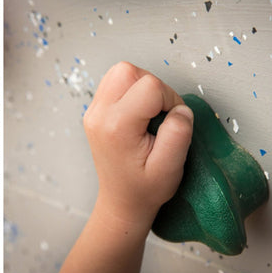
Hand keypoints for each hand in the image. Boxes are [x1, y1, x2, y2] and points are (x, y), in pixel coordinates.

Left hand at [82, 62, 193, 232]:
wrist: (122, 201)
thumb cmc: (144, 188)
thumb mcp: (169, 167)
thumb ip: (179, 132)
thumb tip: (178, 108)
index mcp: (115, 127)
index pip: (150, 86)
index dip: (169, 100)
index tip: (167, 125)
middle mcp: (98, 116)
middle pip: (130, 71)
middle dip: (152, 87)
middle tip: (156, 118)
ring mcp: (93, 113)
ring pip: (121, 71)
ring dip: (142, 87)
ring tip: (146, 117)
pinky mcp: (95, 112)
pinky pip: (115, 82)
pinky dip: (131, 91)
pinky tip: (136, 115)